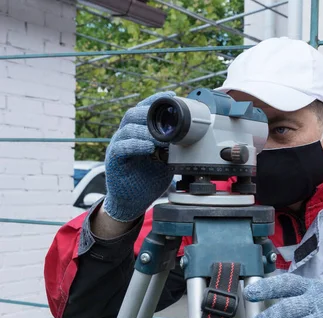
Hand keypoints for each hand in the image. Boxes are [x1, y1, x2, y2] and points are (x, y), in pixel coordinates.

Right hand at [103, 91, 175, 221]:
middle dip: (149, 111)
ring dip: (146, 130)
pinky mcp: (114, 160)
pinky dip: (136, 145)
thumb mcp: (167, 159)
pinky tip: (148, 147)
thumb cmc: (149, 177)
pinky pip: (123, 147)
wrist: (134, 200)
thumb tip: (193, 138)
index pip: (144, 110)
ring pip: (128, 128)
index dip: (156, 100)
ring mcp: (118, 146)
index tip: (171, 96)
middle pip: (133, 114)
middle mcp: (126, 135)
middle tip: (165, 116)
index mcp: (139, 132)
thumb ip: (174, 147)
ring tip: (161, 136)